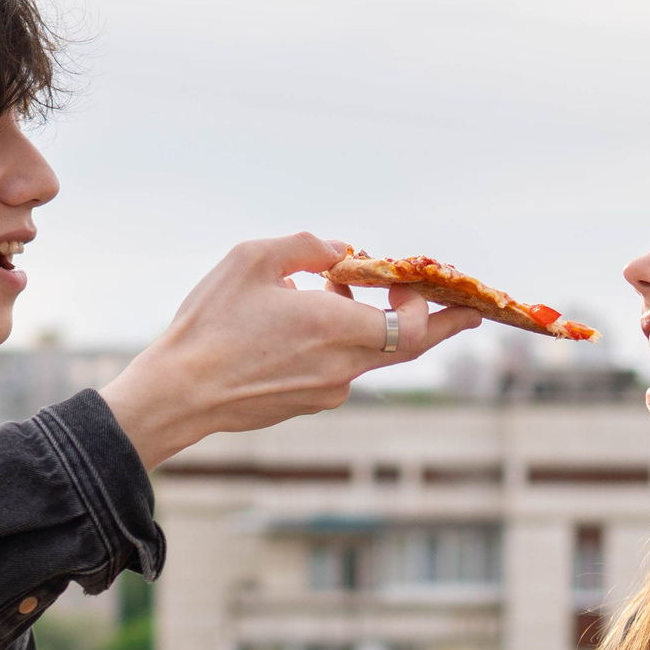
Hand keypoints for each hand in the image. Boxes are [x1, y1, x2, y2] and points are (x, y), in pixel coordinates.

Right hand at [99, 234, 480, 468]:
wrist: (179, 393)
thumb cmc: (211, 324)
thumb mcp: (252, 260)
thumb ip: (305, 246)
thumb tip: (341, 251)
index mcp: (333, 330)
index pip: (413, 329)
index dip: (428, 306)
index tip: (418, 282)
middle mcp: (340, 367)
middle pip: (409, 350)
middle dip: (443, 326)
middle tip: (471, 312)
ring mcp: (326, 391)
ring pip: (367, 354)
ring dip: (367, 322)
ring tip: (332, 286)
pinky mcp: (306, 404)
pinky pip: (339, 367)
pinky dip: (339, 342)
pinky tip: (303, 318)